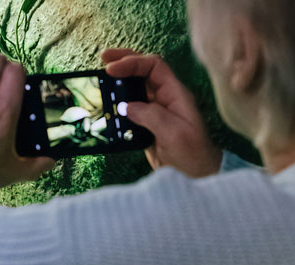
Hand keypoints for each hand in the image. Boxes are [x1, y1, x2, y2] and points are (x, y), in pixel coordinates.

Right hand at [102, 49, 222, 176]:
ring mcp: (154, 110)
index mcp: (175, 93)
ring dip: (117, 81)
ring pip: (134, 87)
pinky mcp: (145, 124)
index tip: (112, 69)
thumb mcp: (174, 133)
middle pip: (143, 70)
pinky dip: (116, 102)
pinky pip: (129, 107)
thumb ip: (151, 116)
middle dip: (123, 61)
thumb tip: (126, 106)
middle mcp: (164, 97)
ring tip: (99, 79)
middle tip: (102, 59)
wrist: (196, 176)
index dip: (133, 62)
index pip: (154, 66)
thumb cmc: (192, 153)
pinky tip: (104, 104)